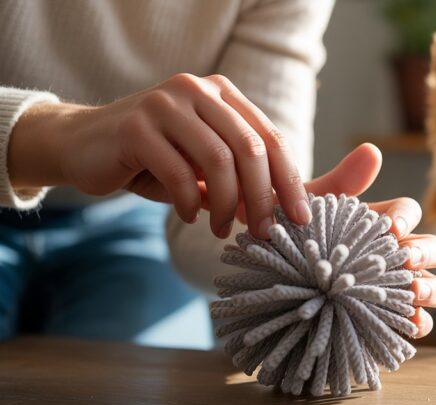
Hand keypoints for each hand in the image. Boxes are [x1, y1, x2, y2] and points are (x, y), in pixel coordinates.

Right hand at [8, 73, 308, 238]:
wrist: (82, 145)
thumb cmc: (155, 160)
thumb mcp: (205, 167)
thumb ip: (243, 181)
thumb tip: (287, 213)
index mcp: (223, 94)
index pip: (271, 138)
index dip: (290, 181)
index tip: (301, 218)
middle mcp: (198, 89)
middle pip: (251, 148)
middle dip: (263, 198)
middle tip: (264, 232)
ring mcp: (166, 103)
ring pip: (219, 160)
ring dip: (227, 205)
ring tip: (221, 230)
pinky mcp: (136, 126)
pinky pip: (179, 172)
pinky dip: (190, 202)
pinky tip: (190, 216)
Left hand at [298, 143, 435, 337]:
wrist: (266, 282)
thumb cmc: (289, 240)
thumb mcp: (310, 209)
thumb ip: (342, 183)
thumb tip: (373, 151)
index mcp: (379, 225)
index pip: (408, 213)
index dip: (405, 218)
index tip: (391, 230)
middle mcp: (394, 256)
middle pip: (433, 249)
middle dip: (426, 253)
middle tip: (406, 261)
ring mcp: (394, 290)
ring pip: (435, 287)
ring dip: (431, 289)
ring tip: (414, 294)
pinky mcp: (388, 321)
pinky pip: (416, 324)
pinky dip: (418, 324)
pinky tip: (409, 325)